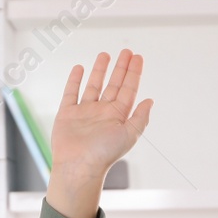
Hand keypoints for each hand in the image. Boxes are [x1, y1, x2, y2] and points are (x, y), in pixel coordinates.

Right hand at [44, 49, 153, 217]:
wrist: (78, 165)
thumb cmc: (104, 154)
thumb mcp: (129, 135)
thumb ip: (140, 118)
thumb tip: (150, 101)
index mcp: (118, 116)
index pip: (128, 89)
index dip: (134, 73)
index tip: (138, 58)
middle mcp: (102, 112)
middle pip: (114, 84)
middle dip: (120, 68)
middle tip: (126, 51)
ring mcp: (85, 112)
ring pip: (94, 85)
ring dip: (99, 70)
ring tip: (105, 55)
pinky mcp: (67, 113)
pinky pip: (71, 93)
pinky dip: (75, 80)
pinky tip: (80, 68)